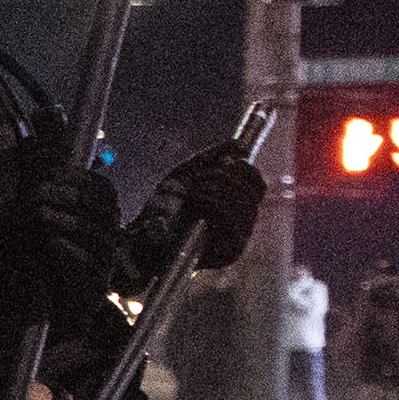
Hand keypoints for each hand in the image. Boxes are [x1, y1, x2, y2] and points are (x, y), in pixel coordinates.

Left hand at [0, 165, 122, 322]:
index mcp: (102, 219)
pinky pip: (91, 266)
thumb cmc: (47, 262)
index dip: (79, 177)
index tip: (50, 172)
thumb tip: (40, 161)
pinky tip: (51, 243)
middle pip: (105, 209)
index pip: (103, 189)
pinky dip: (71, 252)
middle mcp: (110, 238)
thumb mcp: (43, 225)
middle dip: (72, 197)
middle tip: (39, 192)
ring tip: (41, 214)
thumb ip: (46, 198)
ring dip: (69, 221)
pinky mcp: (95, 287)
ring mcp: (105, 263)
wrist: (51, 309)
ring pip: (100, 236)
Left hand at [126, 140, 265, 283]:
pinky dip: (213, 203)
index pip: (257, 186)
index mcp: (236, 206)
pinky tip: (195, 202)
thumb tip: (241, 146)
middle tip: (198, 180)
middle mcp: (241, 224)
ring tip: (191, 193)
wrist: (141, 234)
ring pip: (243, 204)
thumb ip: (214, 156)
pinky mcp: (229, 253)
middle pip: (251, 192)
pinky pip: (233, 220)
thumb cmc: (164, 207)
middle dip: (224, 178)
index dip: (247, 170)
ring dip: (214, 189)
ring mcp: (237, 240)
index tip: (229, 162)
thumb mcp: (188, 174)